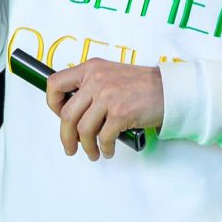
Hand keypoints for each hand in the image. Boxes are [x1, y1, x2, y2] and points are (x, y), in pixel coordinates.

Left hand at [44, 59, 163, 161]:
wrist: (168, 90)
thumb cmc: (141, 86)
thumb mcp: (110, 75)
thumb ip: (90, 86)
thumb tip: (73, 112)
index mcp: (90, 68)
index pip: (55, 83)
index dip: (52, 104)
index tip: (59, 116)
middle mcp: (96, 79)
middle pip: (67, 114)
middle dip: (66, 136)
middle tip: (71, 147)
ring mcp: (108, 96)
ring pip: (83, 129)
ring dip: (86, 146)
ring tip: (93, 153)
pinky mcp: (120, 112)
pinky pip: (103, 137)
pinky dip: (104, 148)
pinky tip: (108, 150)